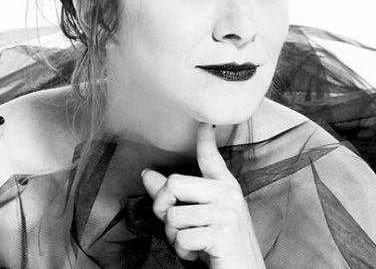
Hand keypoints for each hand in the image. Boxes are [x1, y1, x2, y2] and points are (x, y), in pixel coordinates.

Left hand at [141, 122, 264, 268]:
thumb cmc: (219, 246)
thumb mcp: (198, 217)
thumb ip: (175, 197)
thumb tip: (147, 175)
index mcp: (225, 186)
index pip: (211, 157)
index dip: (205, 137)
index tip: (204, 120)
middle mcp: (228, 194)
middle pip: (174, 184)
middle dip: (162, 208)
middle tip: (173, 225)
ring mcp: (227, 213)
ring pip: (174, 216)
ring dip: (175, 237)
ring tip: (192, 243)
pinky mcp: (223, 233)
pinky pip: (183, 238)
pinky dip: (183, 251)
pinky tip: (198, 255)